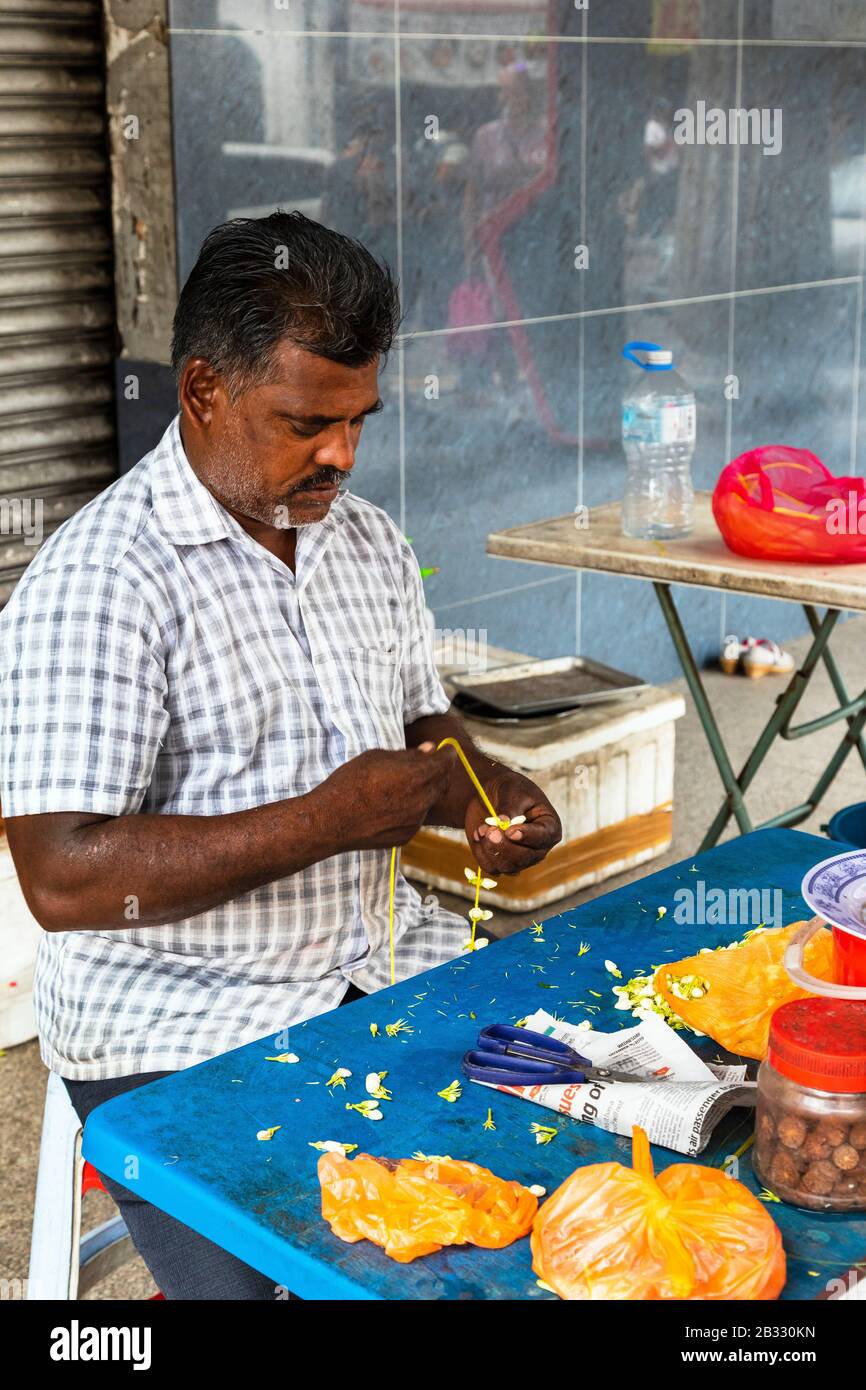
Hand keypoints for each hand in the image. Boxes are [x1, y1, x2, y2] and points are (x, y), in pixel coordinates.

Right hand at [320, 743, 453, 851]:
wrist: (331, 820)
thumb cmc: (350, 783)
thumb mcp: (376, 757)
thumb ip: (408, 754)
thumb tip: (429, 749)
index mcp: (416, 777)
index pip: (446, 762)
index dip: (447, 753)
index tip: (445, 749)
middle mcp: (421, 801)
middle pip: (442, 782)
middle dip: (439, 771)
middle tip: (427, 763)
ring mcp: (415, 821)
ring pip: (430, 801)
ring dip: (425, 790)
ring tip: (401, 784)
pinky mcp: (407, 836)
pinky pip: (417, 817)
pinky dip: (412, 808)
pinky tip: (392, 803)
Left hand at [465, 767, 561, 876]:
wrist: (493, 796)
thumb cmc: (510, 790)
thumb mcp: (512, 791)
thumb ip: (510, 807)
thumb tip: (503, 822)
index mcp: (549, 827)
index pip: (543, 838)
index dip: (527, 836)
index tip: (510, 831)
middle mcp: (538, 848)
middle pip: (525, 858)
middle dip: (504, 846)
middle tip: (489, 829)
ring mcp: (520, 858)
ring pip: (508, 867)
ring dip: (490, 850)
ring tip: (481, 829)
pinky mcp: (501, 862)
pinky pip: (491, 868)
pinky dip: (481, 853)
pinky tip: (478, 834)